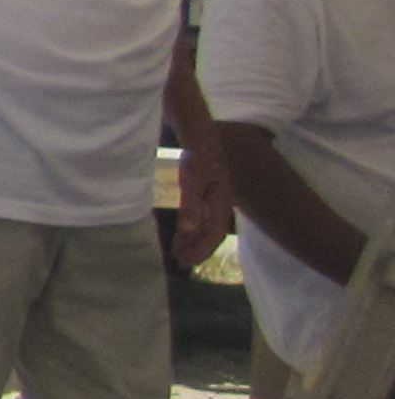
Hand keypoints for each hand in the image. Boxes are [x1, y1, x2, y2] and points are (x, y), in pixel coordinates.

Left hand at [173, 146, 235, 272]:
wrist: (201, 136)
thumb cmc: (198, 157)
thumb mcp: (193, 180)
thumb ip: (191, 206)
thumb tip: (189, 231)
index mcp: (220, 203)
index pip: (214, 233)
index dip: (202, 248)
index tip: (189, 261)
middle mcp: (219, 204)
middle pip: (210, 233)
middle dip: (196, 249)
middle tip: (181, 263)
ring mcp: (212, 199)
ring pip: (204, 226)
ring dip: (192, 241)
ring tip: (178, 253)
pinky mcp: (204, 193)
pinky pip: (199, 217)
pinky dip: (189, 228)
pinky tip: (180, 235)